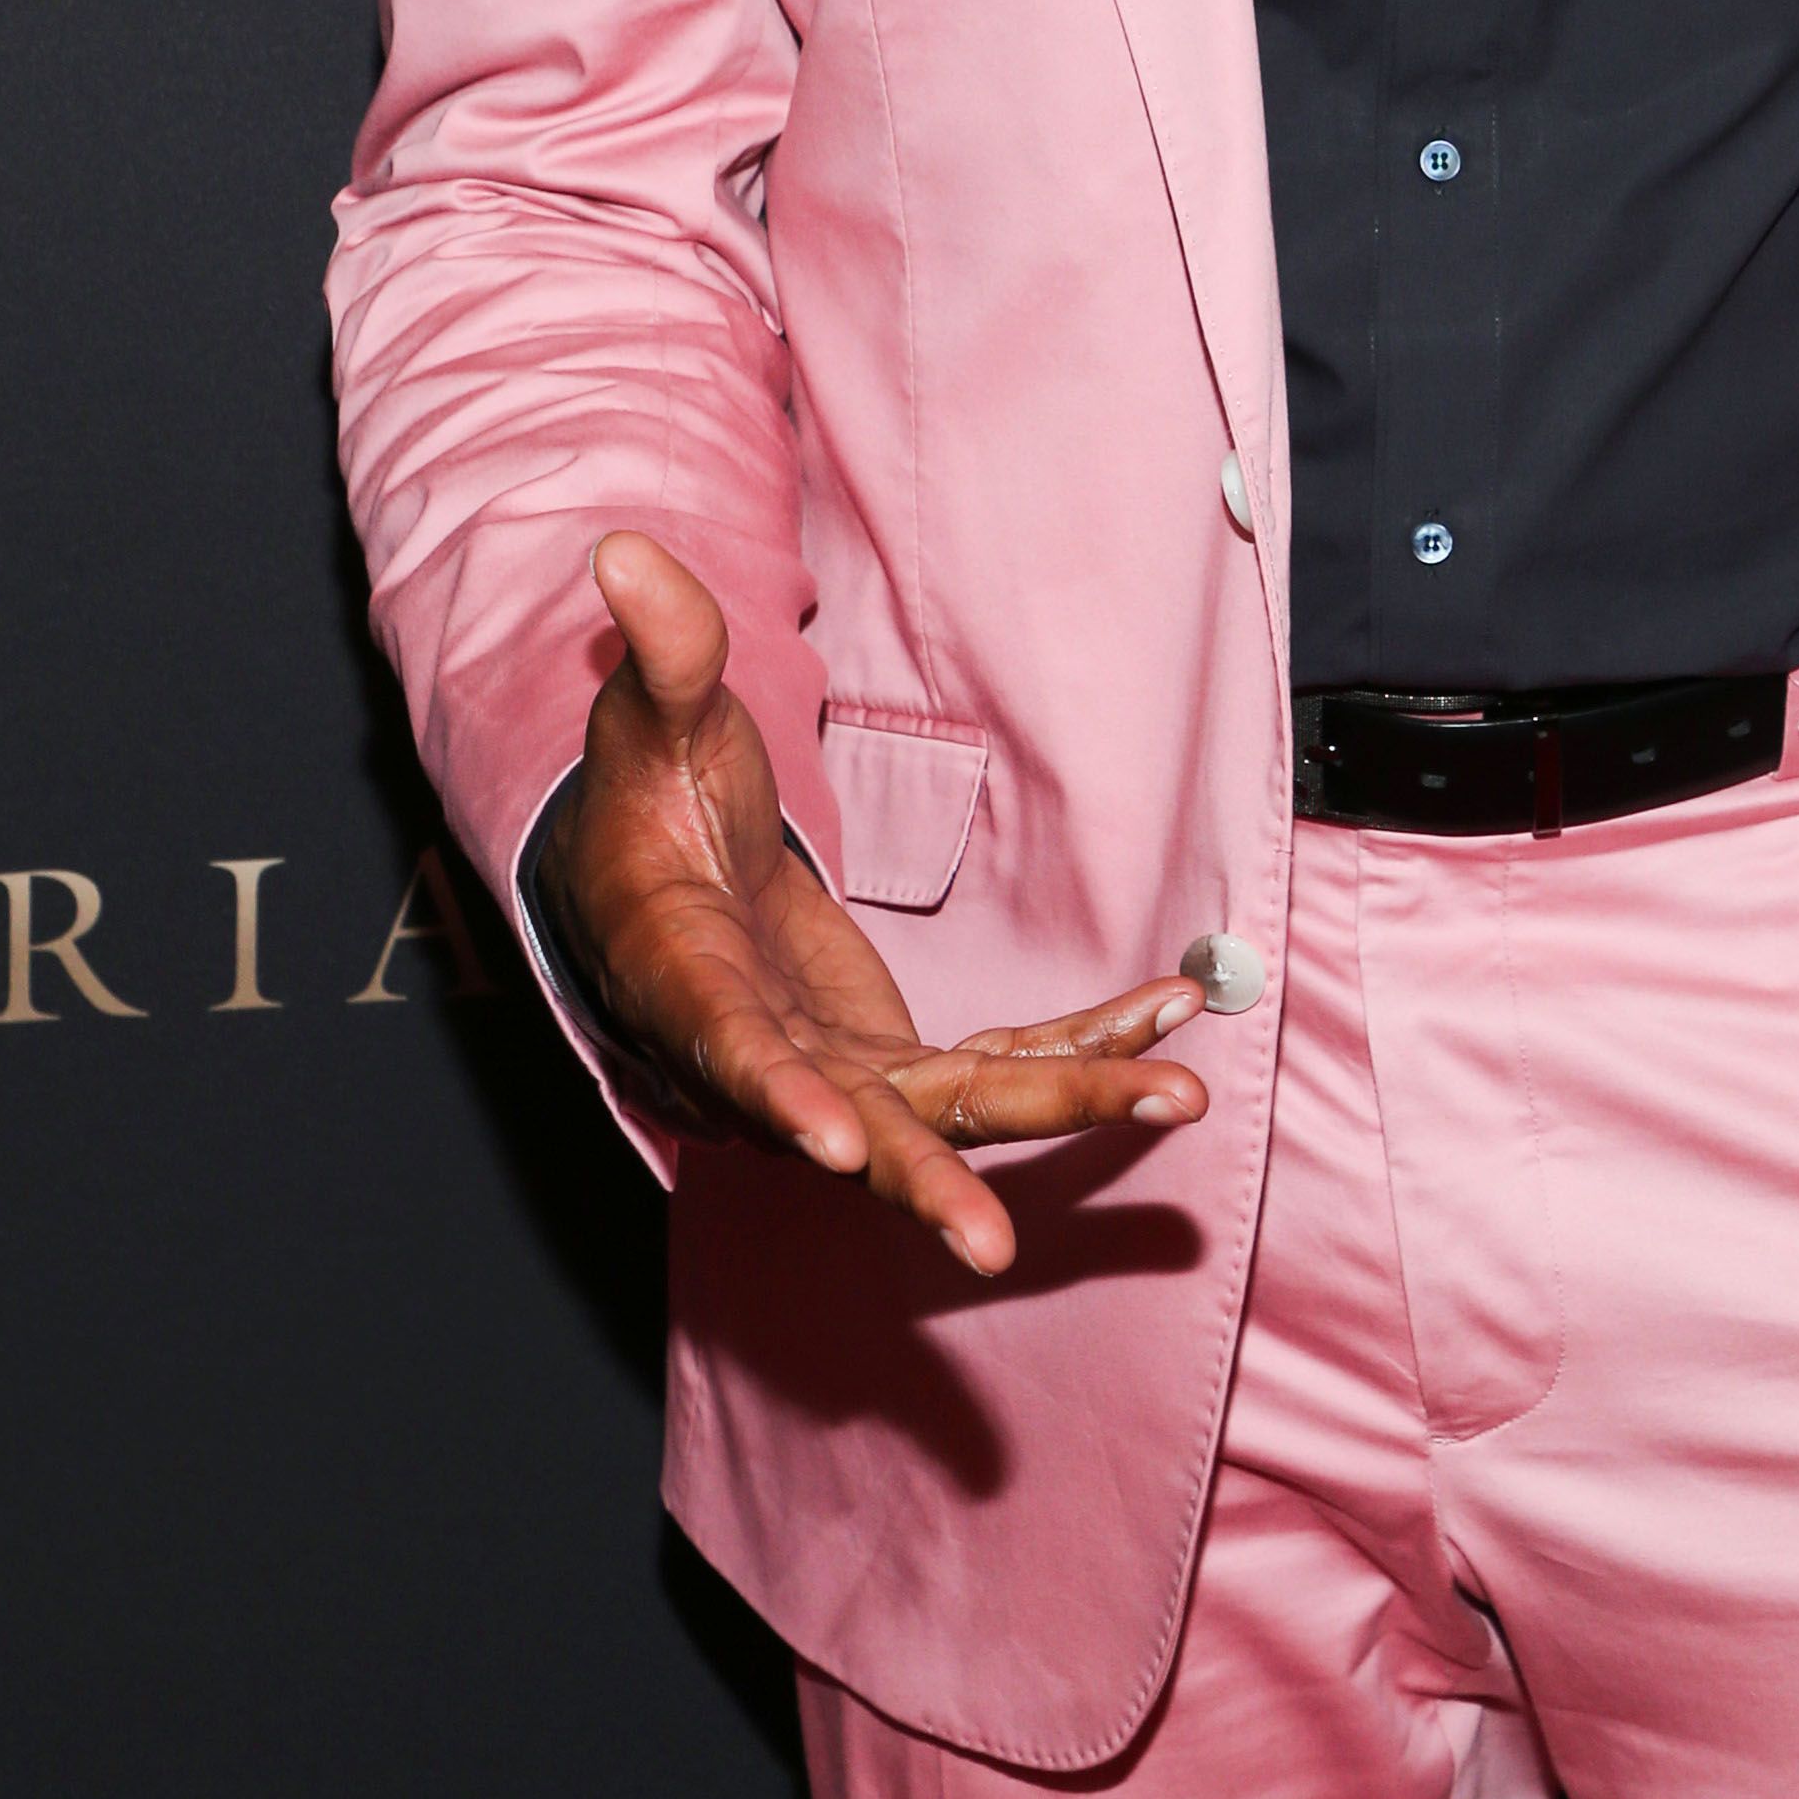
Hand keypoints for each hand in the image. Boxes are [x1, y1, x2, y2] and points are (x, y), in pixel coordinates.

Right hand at [534, 531, 1209, 1276]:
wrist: (661, 886)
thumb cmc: (646, 805)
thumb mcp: (650, 724)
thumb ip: (660, 656)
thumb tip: (623, 551)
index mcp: (687, 983)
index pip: (731, 1051)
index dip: (781, 1098)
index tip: (837, 1146)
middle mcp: (766, 1058)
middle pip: (858, 1125)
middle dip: (933, 1180)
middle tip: (993, 1247)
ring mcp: (840, 1070)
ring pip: (957, 1108)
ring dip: (1064, 1102)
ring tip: (1175, 1098)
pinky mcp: (897, 1056)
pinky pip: (1003, 1061)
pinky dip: (1085, 1042)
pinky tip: (1170, 1016)